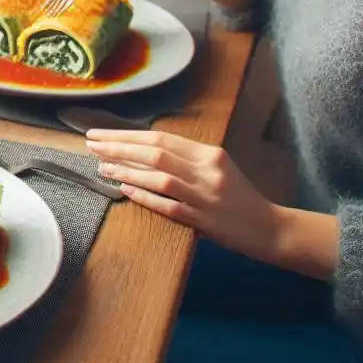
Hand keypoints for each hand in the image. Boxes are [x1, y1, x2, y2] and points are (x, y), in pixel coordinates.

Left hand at [85, 130, 281, 264]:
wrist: (271, 228)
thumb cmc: (238, 196)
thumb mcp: (216, 168)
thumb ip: (185, 158)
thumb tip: (141, 150)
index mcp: (209, 153)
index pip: (160, 137)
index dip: (127, 135)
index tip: (101, 134)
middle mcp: (207, 170)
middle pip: (155, 152)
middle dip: (119, 147)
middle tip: (92, 145)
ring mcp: (206, 195)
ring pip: (159, 177)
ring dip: (127, 170)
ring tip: (101, 167)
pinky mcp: (205, 220)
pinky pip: (169, 206)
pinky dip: (145, 196)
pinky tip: (125, 189)